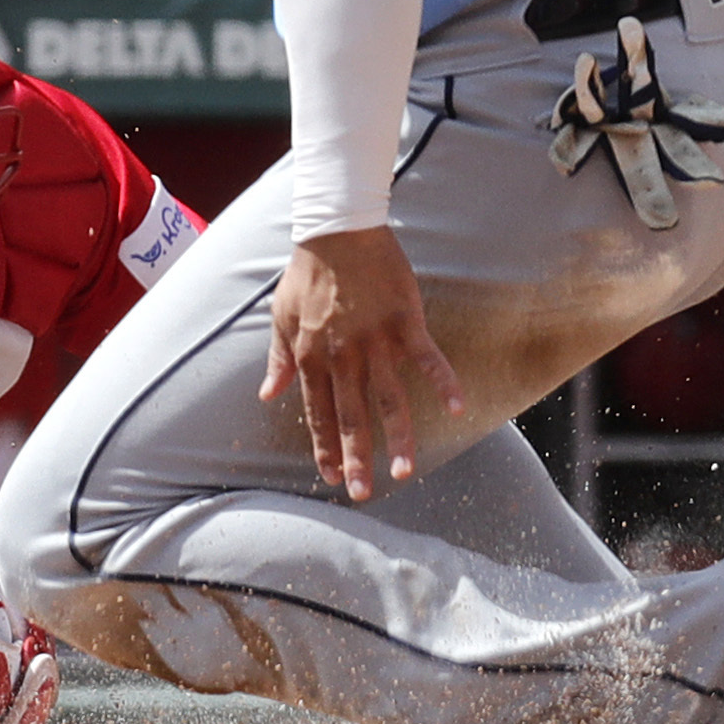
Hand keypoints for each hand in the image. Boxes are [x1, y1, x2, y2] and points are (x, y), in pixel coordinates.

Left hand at [264, 225, 463, 501]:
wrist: (338, 230)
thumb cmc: (308, 273)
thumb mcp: (281, 316)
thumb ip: (278, 359)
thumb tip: (267, 395)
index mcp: (312, 356)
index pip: (318, 411)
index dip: (324, 446)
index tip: (330, 478)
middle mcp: (343, 355)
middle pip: (351, 415)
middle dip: (357, 457)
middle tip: (363, 493)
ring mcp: (376, 340)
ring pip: (388, 398)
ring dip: (397, 436)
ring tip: (404, 471)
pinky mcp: (406, 322)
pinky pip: (428, 358)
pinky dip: (443, 382)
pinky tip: (456, 409)